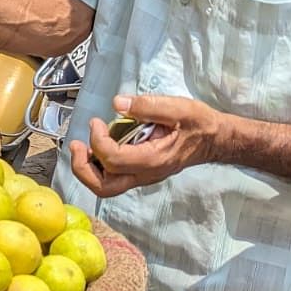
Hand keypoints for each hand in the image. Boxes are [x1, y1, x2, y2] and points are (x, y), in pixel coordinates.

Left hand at [68, 94, 227, 197]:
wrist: (215, 140)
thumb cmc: (199, 124)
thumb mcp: (179, 108)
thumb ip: (148, 106)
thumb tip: (118, 103)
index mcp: (153, 160)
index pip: (113, 159)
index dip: (97, 140)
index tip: (96, 122)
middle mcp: (145, 174)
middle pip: (104, 187)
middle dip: (82, 168)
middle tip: (75, 145)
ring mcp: (142, 176)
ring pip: (106, 187)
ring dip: (87, 169)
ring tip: (81, 147)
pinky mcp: (140, 172)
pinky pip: (112, 178)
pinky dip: (97, 166)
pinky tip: (96, 146)